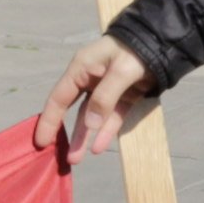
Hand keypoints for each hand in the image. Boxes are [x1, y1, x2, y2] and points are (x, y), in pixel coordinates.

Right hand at [35, 34, 158, 159]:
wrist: (163, 42)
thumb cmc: (136, 51)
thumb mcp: (120, 71)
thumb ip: (104, 98)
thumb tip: (90, 126)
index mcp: (81, 69)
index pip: (59, 98)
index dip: (49, 120)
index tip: (41, 142)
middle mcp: (90, 81)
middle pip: (73, 112)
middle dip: (67, 134)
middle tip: (61, 157)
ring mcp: (106, 90)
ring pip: (92, 118)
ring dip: (85, 137)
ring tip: (77, 159)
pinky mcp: (124, 97)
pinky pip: (112, 118)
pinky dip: (106, 132)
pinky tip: (99, 147)